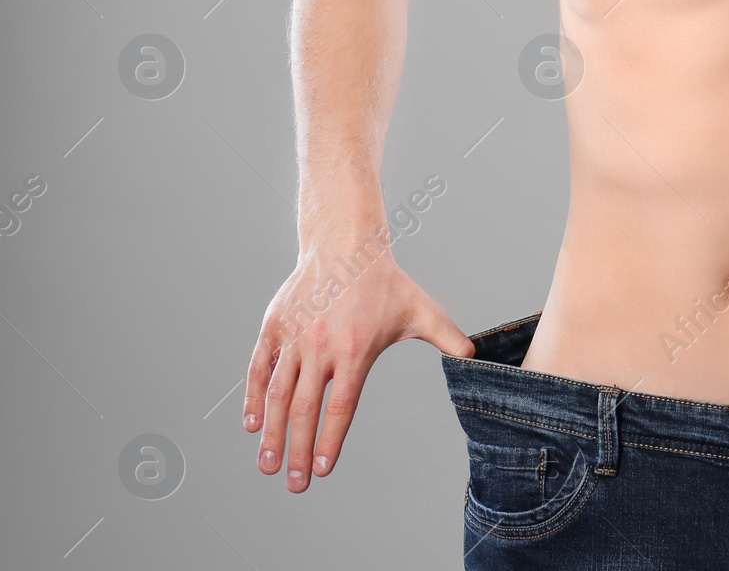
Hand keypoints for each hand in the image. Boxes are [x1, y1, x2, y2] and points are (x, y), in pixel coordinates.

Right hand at [245, 230, 474, 491]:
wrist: (345, 244)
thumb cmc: (385, 282)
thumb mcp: (419, 309)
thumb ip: (446, 335)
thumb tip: (476, 356)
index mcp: (355, 349)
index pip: (341, 406)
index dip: (330, 441)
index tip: (323, 470)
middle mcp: (321, 347)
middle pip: (305, 409)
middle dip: (298, 450)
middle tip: (294, 484)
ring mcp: (295, 337)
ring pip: (277, 393)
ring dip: (271, 432)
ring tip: (267, 465)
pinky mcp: (274, 327)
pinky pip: (258, 368)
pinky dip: (252, 397)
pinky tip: (252, 424)